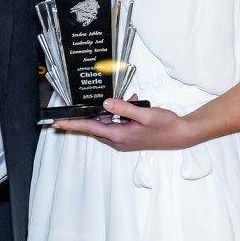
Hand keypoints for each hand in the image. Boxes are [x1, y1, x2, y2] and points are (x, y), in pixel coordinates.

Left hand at [52, 97, 202, 151]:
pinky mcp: (130, 137)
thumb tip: (105, 103)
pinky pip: (117, 124)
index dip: (73, 124)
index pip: (90, 128)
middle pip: (95, 126)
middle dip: (86, 116)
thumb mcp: (144, 113)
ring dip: (109, 111)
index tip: (57, 123)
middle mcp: (118, 140)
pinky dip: (120, 113)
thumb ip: (124, 108)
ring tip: (126, 100)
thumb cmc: (165, 125)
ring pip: (107, 123)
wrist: (181, 135)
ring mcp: (124, 140)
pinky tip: (132, 102)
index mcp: (119, 136)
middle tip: (71, 109)